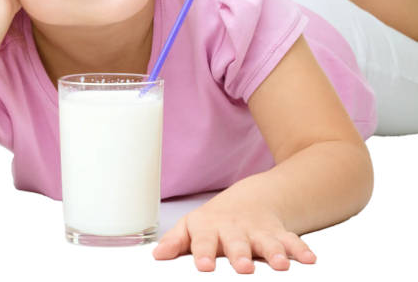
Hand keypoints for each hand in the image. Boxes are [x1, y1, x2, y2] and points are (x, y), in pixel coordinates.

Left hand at [153, 197, 316, 272]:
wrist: (249, 200)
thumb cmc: (215, 221)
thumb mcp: (191, 227)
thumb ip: (176, 241)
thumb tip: (157, 255)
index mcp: (208, 228)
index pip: (203, 240)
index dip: (202, 252)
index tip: (204, 266)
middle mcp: (234, 229)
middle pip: (237, 242)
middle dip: (240, 254)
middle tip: (243, 268)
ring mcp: (258, 231)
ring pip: (267, 241)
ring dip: (274, 253)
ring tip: (279, 266)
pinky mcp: (279, 233)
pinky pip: (292, 240)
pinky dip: (301, 249)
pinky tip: (309, 260)